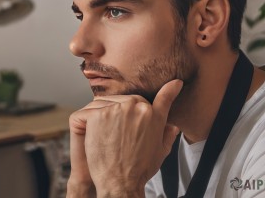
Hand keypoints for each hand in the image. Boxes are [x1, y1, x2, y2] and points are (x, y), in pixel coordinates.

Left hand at [71, 79, 182, 196]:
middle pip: (127, 100)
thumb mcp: (160, 150)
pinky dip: (89, 121)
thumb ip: (167, 134)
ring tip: (105, 137)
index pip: (163, 98)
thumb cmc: (139, 170)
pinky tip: (92, 134)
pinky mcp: (98, 114)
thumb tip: (174, 125)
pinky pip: (90, 110)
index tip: (175, 83)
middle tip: (116, 132)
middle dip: (121, 112)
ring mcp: (117, 109)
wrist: (120, 183)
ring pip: (107, 103)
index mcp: (154, 115)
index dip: (170, 89)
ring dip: (104, 115)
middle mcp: (137, 108)